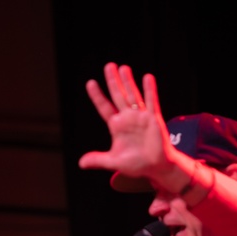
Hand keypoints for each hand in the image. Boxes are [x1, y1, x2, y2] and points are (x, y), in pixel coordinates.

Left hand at [79, 63, 181, 188]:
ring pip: (133, 95)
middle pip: (118, 96)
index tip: (90, 83)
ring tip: (123, 68)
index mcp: (116, 126)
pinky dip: (150, 90)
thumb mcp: (114, 162)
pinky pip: (151, 102)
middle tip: (109, 66)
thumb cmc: (136, 164)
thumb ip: (98, 160)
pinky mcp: (153, 118)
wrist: (156, 167)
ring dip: (128, 82)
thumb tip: (81, 163)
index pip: (104, 107)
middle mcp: (128, 118)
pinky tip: (147, 78)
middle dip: (113, 81)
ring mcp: (141, 117)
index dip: (97, 96)